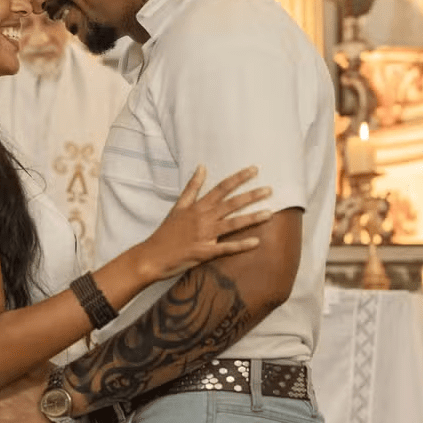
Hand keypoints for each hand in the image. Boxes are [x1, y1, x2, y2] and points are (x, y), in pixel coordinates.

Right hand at [136, 165, 272, 281]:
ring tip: (270, 213)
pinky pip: (226, 248)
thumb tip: (202, 167)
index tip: (254, 170)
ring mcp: (204, 235)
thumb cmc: (166, 232)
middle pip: (231, 204)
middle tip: (270, 189)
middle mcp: (203, 218)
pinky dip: (241, 245)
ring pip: (233, 224)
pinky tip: (256, 242)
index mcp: (197, 207)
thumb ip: (192, 187)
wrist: (152, 256)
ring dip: (252, 218)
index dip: (238, 178)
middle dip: (251, 196)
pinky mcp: (205, 252)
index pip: (221, 188)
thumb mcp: (178, 206)